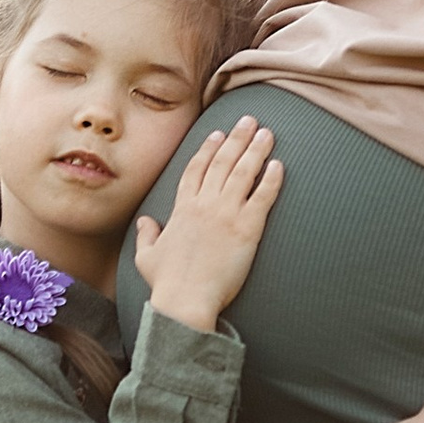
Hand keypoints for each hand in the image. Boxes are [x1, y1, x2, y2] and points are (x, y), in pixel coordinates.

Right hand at [132, 118, 282, 333]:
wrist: (186, 301)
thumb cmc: (167, 283)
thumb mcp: (147, 256)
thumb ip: (146, 235)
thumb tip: (145, 223)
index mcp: (182, 208)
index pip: (196, 168)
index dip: (208, 148)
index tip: (218, 133)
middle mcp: (204, 205)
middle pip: (223, 162)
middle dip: (237, 138)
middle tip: (250, 121)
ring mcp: (226, 214)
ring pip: (243, 172)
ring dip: (256, 150)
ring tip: (268, 133)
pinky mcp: (247, 228)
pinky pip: (262, 197)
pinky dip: (271, 179)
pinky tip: (279, 165)